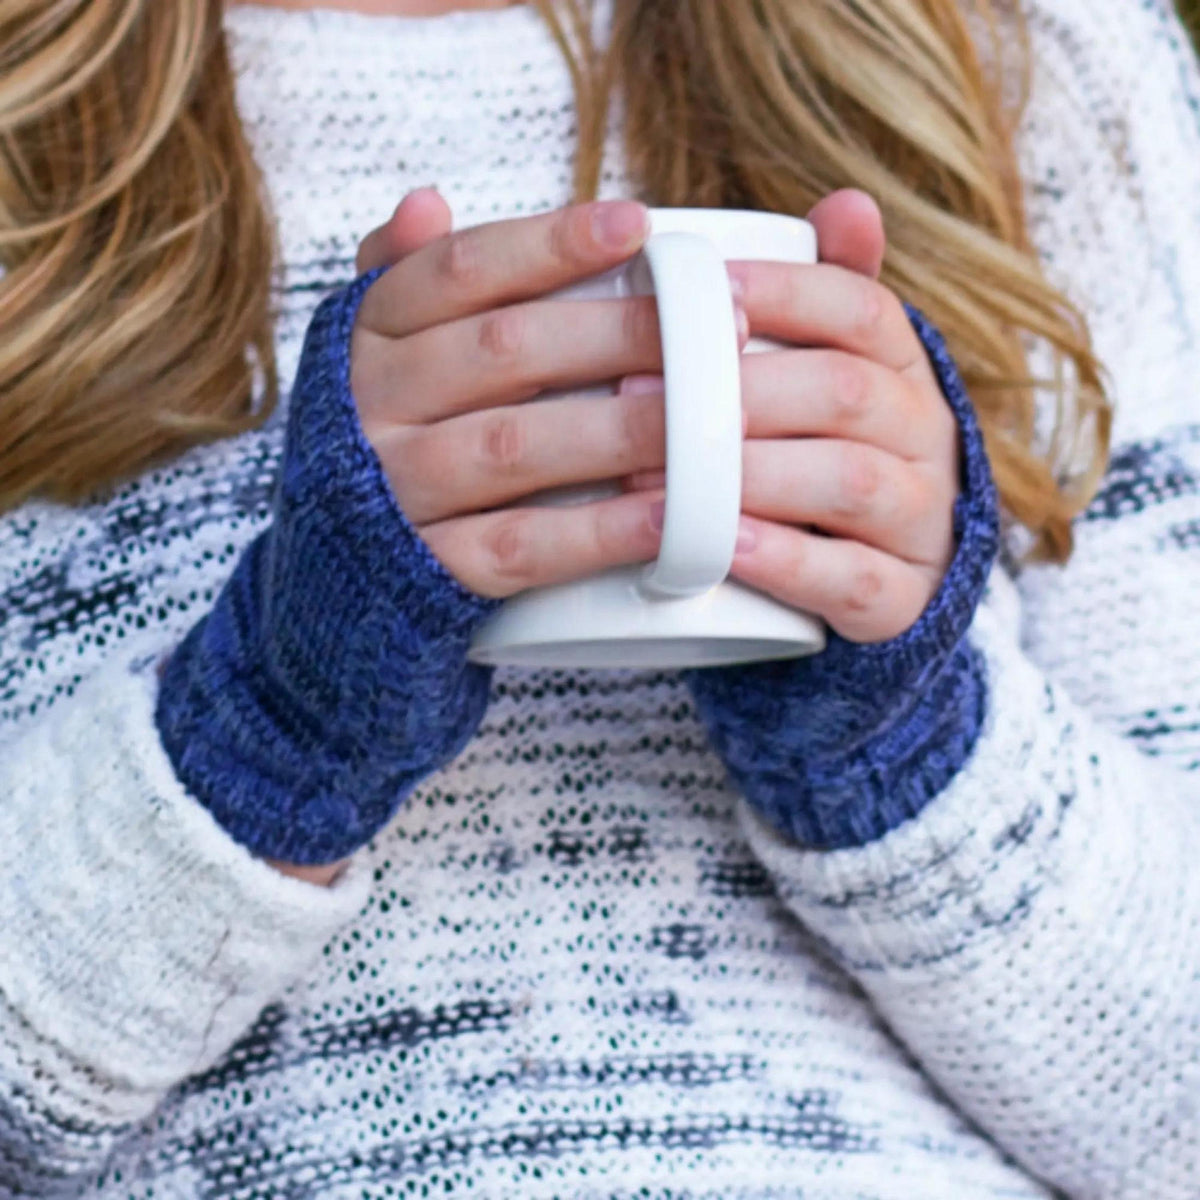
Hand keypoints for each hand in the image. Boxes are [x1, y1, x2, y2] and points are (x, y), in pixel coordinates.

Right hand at [349, 189, 694, 598]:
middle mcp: (374, 408)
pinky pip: (520, 548)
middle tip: (717, 326)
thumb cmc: (388, 433)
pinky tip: (670, 514)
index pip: (462, 271)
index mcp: (369, 336)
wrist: (330, 565)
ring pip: (516, 447)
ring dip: (622, 428)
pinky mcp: (431, 571)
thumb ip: (404, 277)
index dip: (550, 244)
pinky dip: (598, 531)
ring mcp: (399, 493)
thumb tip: (427, 202)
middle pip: (504, 352)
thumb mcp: (375, 348)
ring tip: (710, 415)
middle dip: (618, 333)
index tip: (638, 225)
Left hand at [627, 190, 959, 643]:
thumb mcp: (832, 373)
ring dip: (751, 473)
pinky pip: (853, 578)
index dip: (785, 291)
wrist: (884, 575)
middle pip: (844, 392)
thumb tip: (846, 200)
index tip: (706, 288)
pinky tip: (725, 546)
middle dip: (741, 389)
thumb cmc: (828, 455)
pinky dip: (787, 561)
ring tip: (665, 474)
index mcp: (903, 367)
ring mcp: (920, 519)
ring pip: (848, 482)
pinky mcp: (902, 596)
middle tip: (641, 393)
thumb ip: (825, 300)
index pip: (861, 307)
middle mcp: (925, 434)